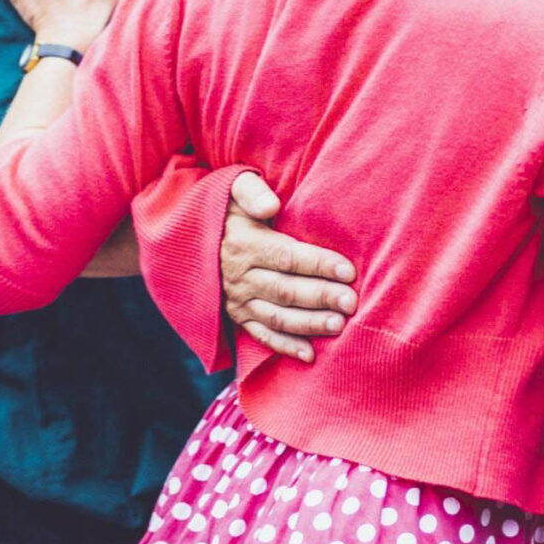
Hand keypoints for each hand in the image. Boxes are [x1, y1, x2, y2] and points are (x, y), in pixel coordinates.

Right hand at [220, 171, 356, 360]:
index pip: (287, 257)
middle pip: (286, 290)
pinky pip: (261, 335)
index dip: (318, 265)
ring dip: (309, 324)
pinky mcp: (237, 317)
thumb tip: (272, 205)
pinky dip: (285, 347)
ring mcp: (238, 301)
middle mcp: (239, 277)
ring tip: (339, 326)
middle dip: (321, 297)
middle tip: (351, 302)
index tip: (349, 271)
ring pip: (277, 316)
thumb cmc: (229, 209)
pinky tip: (311, 355)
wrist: (192, 236)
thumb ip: (252, 192)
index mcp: (244, 245)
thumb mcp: (234, 188)